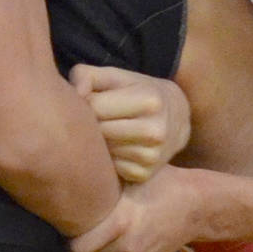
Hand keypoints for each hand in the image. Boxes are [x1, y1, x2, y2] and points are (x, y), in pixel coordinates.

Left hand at [71, 64, 190, 184]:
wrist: (176, 119)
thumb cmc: (138, 93)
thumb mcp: (117, 77)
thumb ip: (87, 76)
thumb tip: (75, 94)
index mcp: (150, 101)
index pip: (95, 107)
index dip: (86, 102)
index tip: (93, 100)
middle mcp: (154, 131)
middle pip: (98, 131)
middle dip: (92, 123)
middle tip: (101, 117)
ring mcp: (151, 156)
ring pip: (102, 151)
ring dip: (100, 142)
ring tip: (111, 130)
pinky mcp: (143, 174)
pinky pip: (109, 168)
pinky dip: (109, 158)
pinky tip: (119, 147)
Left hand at [71, 166, 205, 251]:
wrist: (197, 207)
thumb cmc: (160, 183)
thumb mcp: (129, 174)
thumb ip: (97, 181)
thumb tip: (64, 173)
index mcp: (122, 223)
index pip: (76, 247)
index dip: (67, 235)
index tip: (66, 220)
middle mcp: (128, 249)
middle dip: (72, 247)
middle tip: (72, 227)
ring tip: (88, 235)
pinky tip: (103, 242)